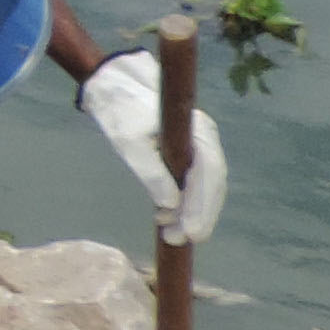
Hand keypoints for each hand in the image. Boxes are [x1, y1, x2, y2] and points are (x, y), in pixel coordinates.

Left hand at [77, 53, 230, 246]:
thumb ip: (151, 173)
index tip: (191, 232)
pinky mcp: (191, 152)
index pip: (210, 174)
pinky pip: (197, 181)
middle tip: (179, 240)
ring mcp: (202, 144)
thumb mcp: (129, 144)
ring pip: (207, 186)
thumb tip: (171, 205)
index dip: (202, 206)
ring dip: (192, 212)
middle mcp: (206, 137)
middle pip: (213, 184)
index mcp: (196, 130)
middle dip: (199, 216)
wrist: (116, 89)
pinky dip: (186, 202)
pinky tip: (167, 218)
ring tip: (170, 235)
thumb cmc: (122, 113)